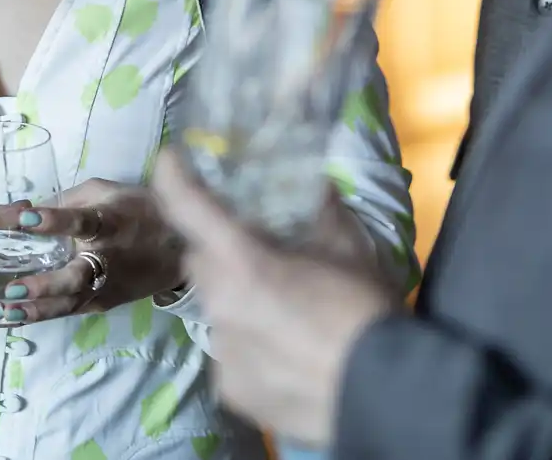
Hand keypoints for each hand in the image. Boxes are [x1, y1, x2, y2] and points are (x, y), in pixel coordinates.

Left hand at [0, 179, 183, 328]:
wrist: (180, 246)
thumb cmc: (138, 209)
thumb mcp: (106, 192)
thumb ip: (67, 201)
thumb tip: (22, 210)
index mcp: (111, 223)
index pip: (82, 221)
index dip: (55, 220)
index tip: (25, 218)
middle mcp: (109, 259)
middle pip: (78, 277)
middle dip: (46, 285)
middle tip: (12, 288)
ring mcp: (107, 287)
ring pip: (71, 302)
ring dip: (38, 309)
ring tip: (4, 312)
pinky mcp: (102, 304)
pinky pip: (69, 311)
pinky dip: (42, 315)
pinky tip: (13, 319)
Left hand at [152, 153, 397, 446]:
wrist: (381, 392)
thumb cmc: (364, 310)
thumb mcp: (350, 249)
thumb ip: (323, 212)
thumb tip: (317, 185)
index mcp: (243, 262)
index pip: (186, 207)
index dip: (172, 177)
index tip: (171, 159)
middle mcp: (219, 304)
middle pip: (198, 262)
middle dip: (218, 249)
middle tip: (254, 249)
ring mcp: (221, 351)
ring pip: (214, 309)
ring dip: (235, 298)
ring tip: (279, 306)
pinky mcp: (230, 388)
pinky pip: (228, 352)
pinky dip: (247, 343)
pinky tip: (282, 349)